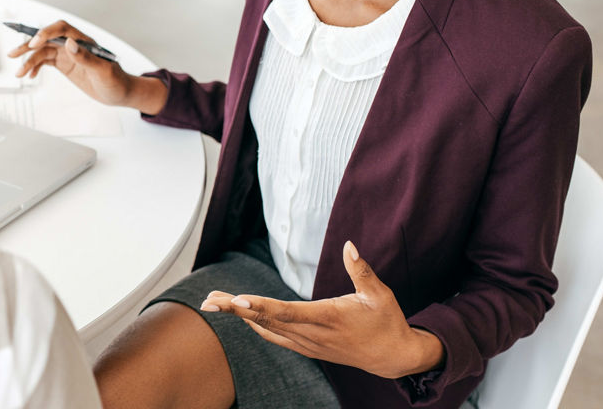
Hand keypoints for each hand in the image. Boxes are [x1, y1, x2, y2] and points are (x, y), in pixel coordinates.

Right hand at [7, 20, 157, 109]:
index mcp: (84, 41)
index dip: (46, 33)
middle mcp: (73, 45)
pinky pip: (46, 61)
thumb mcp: (103, 71)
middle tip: (14, 53)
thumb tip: (69, 43)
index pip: (61, 29)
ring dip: (29, 60)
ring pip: (43, 52)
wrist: (120, 93)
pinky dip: (36, 67)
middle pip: (47, 39)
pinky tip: (30, 75)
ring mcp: (68, 55)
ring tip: (19, 73)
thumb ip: (86, 57)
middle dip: (29, 45)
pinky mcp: (65, 64)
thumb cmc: (116, 81)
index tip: (35, 43)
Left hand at [199, 241, 443, 378]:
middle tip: (209, 301)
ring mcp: (308, 344)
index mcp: (329, 318)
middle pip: (268, 320)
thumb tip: (348, 246)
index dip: (260, 306)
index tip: (237, 300)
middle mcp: (313, 334)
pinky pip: (275, 336)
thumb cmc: (386, 321)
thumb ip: (361, 270)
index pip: (288, 312)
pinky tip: (240, 315)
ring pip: (267, 329)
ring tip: (213, 303)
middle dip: (236, 310)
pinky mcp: (308, 348)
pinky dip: (256, 325)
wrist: (393, 357)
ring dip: (239, 316)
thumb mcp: (379, 294)